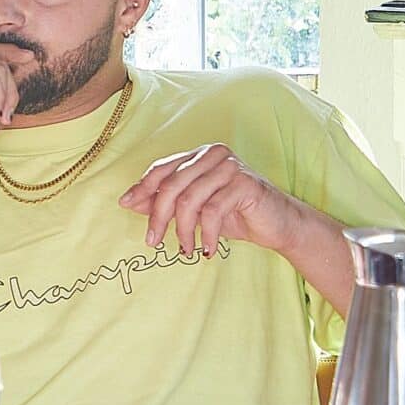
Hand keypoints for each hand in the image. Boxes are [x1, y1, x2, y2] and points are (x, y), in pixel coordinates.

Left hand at [119, 144, 303, 256]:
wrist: (278, 224)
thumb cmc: (235, 214)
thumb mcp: (194, 209)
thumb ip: (164, 202)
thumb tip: (129, 201)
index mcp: (198, 155)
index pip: (161, 169)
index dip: (142, 188)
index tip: (125, 205)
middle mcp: (213, 154)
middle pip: (171, 185)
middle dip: (158, 216)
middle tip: (152, 241)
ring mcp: (230, 167)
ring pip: (189, 200)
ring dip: (182, 230)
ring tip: (185, 249)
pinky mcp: (245, 184)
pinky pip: (212, 211)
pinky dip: (206, 234)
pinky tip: (207, 249)